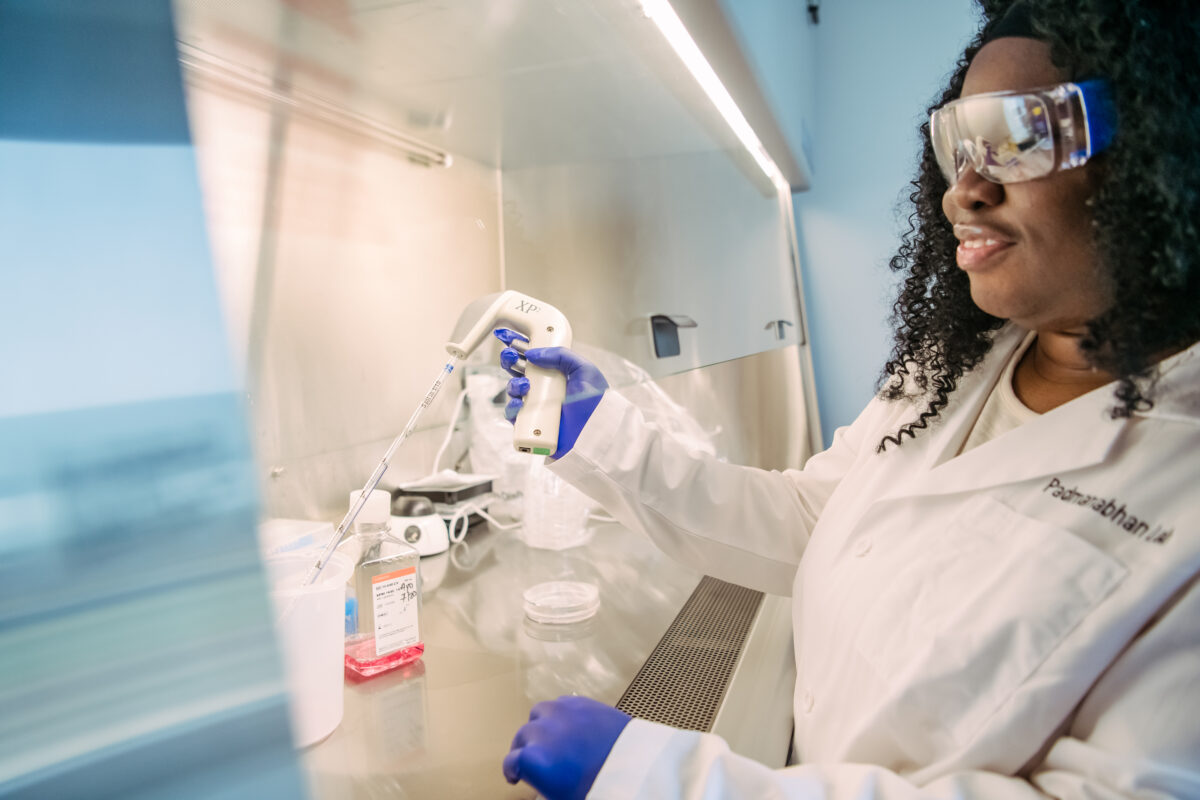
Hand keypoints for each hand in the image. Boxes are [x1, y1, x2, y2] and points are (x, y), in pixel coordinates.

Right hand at [495, 329, 607, 458]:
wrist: (596, 431)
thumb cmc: (596, 403)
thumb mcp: (584, 370)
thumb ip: (561, 355)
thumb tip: (532, 353)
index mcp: (556, 373)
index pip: (533, 356)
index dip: (518, 345)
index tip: (507, 336)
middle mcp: (544, 389)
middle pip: (517, 371)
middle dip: (508, 360)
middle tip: (510, 356)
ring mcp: (536, 407)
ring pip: (512, 391)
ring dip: (512, 384)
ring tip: (524, 386)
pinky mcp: (531, 425)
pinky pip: (513, 416)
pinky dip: (511, 408)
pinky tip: (519, 403)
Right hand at [502, 695, 631, 799]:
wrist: (635, 768)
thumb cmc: (598, 788)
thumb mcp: (562, 796)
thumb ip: (545, 787)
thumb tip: (543, 786)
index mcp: (533, 759)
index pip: (511, 762)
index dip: (512, 771)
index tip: (516, 776)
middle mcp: (542, 731)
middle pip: (522, 736)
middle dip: (525, 749)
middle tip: (534, 760)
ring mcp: (562, 713)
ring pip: (539, 713)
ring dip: (540, 725)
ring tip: (549, 737)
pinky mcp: (582, 702)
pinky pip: (561, 703)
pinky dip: (560, 714)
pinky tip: (567, 724)